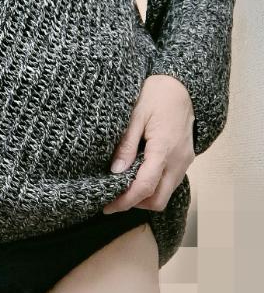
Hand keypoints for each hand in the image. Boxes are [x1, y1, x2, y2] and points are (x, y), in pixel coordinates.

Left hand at [102, 74, 195, 213]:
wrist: (182, 85)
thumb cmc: (156, 95)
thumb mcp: (135, 115)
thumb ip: (126, 145)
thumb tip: (115, 171)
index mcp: (164, 148)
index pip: (145, 186)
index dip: (125, 201)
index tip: (107, 206)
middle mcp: (178, 160)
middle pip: (158, 200)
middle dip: (135, 204)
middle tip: (113, 199)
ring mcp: (184, 162)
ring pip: (165, 194)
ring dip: (145, 197)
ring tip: (122, 187)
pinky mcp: (185, 160)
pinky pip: (169, 183)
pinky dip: (153, 187)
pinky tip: (137, 176)